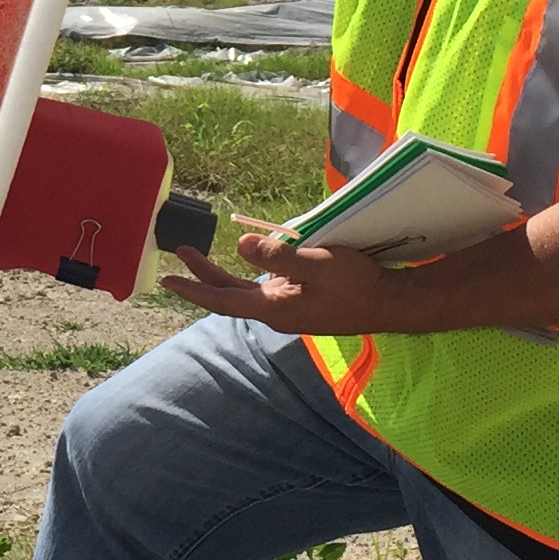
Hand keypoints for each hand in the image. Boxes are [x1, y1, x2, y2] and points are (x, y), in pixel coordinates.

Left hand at [160, 230, 432, 335]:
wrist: (391, 302)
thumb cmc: (357, 283)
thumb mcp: (318, 263)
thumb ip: (279, 256)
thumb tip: (241, 247)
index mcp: (275, 308)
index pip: (223, 300)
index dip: (194, 288)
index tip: (167, 280)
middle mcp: (277, 312)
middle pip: (228, 295)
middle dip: (201, 275)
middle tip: (177, 254)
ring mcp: (290, 308)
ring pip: (244, 292)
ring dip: (220, 275)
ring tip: (198, 256)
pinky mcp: (303, 302)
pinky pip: (264, 289)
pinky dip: (246, 276)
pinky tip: (246, 261)